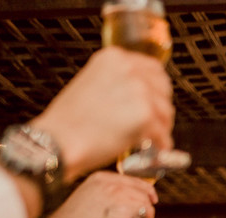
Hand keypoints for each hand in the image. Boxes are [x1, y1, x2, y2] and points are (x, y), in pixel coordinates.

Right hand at [27, 172, 158, 217]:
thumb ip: (105, 196)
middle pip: (142, 191)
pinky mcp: (124, 210)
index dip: (145, 190)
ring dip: (147, 217)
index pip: (132, 180)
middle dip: (146, 206)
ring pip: (145, 203)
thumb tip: (127, 201)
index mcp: (100, 178)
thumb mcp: (87, 199)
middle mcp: (109, 183)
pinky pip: (146, 213)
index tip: (151, 199)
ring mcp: (117, 195)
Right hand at [30, 47, 174, 180]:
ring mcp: (139, 91)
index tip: (156, 102)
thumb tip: (139, 94)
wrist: (58, 140)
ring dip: (162, 128)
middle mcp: (128, 69)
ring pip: (166, 113)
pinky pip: (163, 134)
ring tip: (153, 140)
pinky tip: (154, 150)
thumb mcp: (91, 83)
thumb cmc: (69, 121)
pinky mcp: (145, 115)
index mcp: (114, 58)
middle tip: (156, 124)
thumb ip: (116, 82)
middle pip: (163, 90)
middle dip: (161, 109)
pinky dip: (161, 145)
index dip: (158, 89)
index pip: (153, 69)